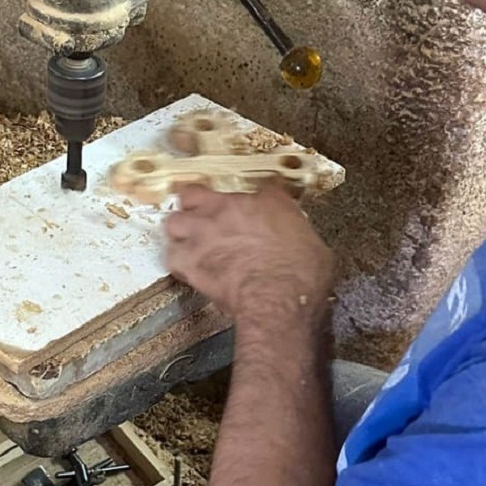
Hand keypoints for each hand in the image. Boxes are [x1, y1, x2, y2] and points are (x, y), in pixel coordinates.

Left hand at [163, 183, 333, 324]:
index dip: (246, 201)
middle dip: (195, 207)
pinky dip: (178, 264)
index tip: (247, 211)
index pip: (255, 188)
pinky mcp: (190, 261)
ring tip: (189, 245)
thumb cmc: (302, 274)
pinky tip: (188, 271)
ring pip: (174, 222)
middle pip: (193, 194)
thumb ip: (295, 234)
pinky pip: (172, 257)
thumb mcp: (313, 244)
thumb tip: (296, 240)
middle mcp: (229, 210)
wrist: (280, 297)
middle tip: (202, 221)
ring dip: (180, 233)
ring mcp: (204, 233)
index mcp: (266, 202)